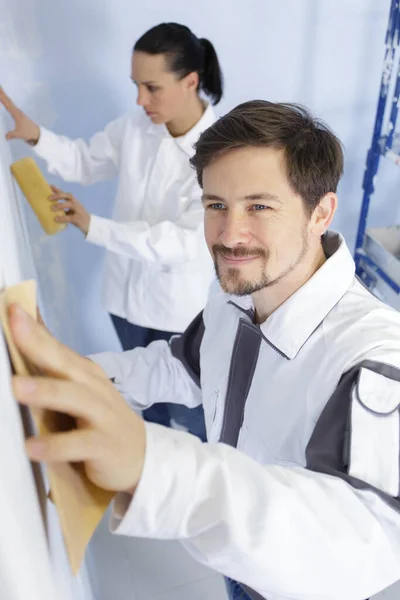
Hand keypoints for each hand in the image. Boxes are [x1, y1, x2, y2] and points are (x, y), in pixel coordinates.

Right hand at [0, 87, 40, 143]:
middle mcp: (17, 111)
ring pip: (9, 101)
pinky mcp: (18, 114)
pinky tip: (5, 100)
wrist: (37, 134)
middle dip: (2, 93)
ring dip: (4, 96)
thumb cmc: (28, 133)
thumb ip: (11, 135)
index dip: (2, 97)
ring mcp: (17, 112)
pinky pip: (10, 105)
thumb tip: (5, 137)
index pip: (7, 103)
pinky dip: (6, 101)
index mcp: (16, 113)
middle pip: (7, 100)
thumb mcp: (19, 134)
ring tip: (0, 89)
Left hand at [9, 304, 145, 493]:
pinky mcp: (105, 445)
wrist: (142, 455)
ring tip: (16, 387)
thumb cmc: (99, 420)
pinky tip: (33, 447)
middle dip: (39, 345)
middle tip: (14, 328)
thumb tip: (26, 334)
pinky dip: (55, 446)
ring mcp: (102, 415)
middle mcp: (93, 388)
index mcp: (84, 374)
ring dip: (46, 391)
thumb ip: (55, 370)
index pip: (57, 347)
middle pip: (65, 364)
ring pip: (74, 399)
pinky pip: (79, 445)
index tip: (12, 308)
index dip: (35, 329)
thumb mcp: (81, 391)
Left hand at [49, 186, 90, 234]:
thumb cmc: (77, 216)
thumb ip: (63, 207)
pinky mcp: (78, 218)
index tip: (49, 186)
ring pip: (70, 205)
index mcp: (73, 201)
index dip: (57, 189)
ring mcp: (78, 210)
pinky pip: (70, 217)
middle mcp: (76, 203)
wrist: (89, 224)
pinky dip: (62, 218)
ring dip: (60, 205)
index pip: (64, 193)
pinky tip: (56, 219)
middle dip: (59, 195)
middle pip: (68, 196)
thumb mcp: (70, 210)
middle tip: (49, 198)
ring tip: (52, 208)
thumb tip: (49, 207)